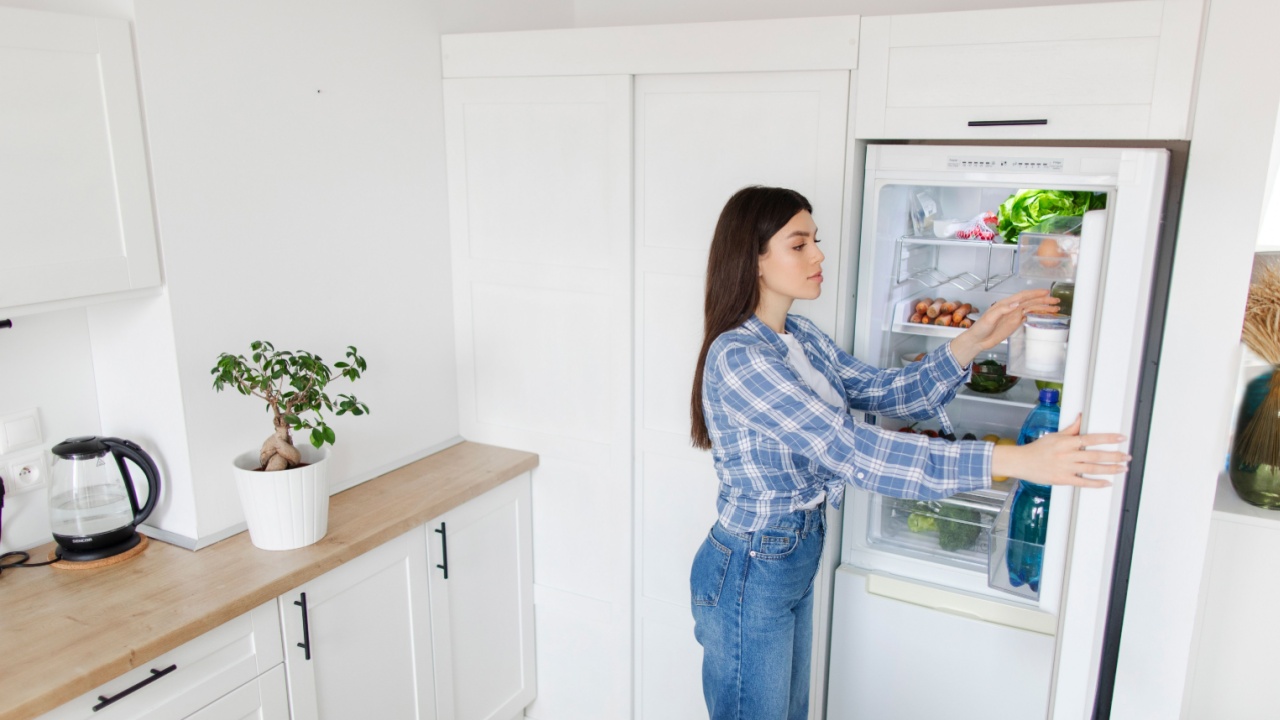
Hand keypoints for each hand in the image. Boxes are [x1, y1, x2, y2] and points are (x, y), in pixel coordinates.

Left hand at [949, 289, 1058, 365]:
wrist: (977, 340)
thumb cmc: (980, 328)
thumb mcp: (989, 318)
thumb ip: (1002, 310)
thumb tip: (1016, 303)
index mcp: (1006, 304)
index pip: (1023, 296)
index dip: (1035, 293)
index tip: (1046, 292)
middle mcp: (1011, 308)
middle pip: (1030, 302)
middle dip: (1044, 300)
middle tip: (1056, 301)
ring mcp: (1014, 315)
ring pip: (1031, 309)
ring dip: (1043, 308)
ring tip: (1055, 308)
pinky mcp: (1014, 323)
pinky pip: (1028, 316)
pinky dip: (1037, 314)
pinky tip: (1045, 314)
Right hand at [990, 415, 1128, 487]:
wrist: (1021, 462)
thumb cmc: (1037, 449)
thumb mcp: (1054, 436)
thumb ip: (1071, 429)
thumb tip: (1081, 418)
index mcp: (1066, 442)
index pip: (1091, 438)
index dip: (1108, 438)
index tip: (1120, 438)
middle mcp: (1067, 455)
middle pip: (1095, 455)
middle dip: (1114, 456)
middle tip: (1127, 456)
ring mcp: (1066, 468)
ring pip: (1092, 469)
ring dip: (1110, 469)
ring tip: (1122, 468)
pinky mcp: (1063, 479)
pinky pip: (1083, 483)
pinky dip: (1096, 483)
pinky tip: (1107, 482)